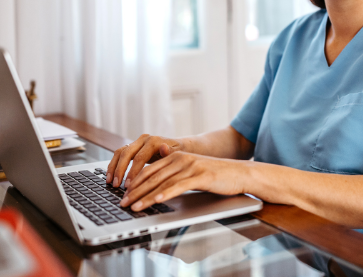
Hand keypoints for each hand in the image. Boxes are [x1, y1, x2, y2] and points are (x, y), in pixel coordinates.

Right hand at [106, 134, 183, 186]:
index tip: (128, 185)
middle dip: (120, 170)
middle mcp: (144, 139)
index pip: (140, 157)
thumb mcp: (178, 154)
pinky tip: (111, 177)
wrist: (179, 146)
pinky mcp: (133, 146)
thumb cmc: (179, 153)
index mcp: (154, 141)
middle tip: (117, 185)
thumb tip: (164, 148)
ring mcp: (137, 142)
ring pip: (120, 152)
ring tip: (111, 183)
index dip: (132, 172)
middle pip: (127, 153)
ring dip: (113, 168)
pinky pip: (120, 154)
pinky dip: (114, 165)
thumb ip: (170, 153)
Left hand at [120, 152, 246, 210]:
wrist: (240, 173)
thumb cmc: (215, 175)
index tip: (124, 194)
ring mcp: (190, 166)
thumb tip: (156, 183)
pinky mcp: (200, 176)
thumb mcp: (191, 171)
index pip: (149, 169)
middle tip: (123, 203)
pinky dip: (164, 195)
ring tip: (134, 206)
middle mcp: (180, 158)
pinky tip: (155, 202)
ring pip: (162, 183)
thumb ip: (174, 173)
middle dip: (135, 191)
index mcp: (176, 156)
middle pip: (152, 176)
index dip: (135, 182)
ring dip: (145, 196)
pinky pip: (178, 186)